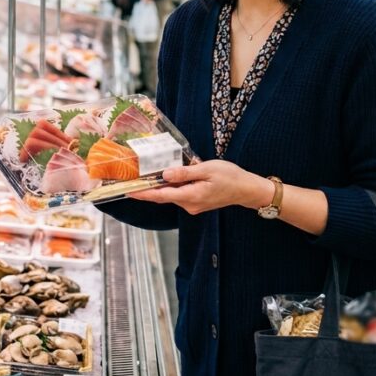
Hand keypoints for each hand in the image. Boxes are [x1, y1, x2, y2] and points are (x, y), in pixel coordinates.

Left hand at [127, 160, 267, 215]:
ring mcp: (193, 206)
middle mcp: (189, 205)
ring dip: (160, 187)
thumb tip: (165, 174)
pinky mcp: (196, 203)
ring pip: (171, 195)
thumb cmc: (230, 177)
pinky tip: (168, 177)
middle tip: (130, 181)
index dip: (143, 193)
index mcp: (191, 196)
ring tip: (146, 174)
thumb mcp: (207, 169)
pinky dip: (171, 187)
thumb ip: (185, 172)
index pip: (161, 195)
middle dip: (146, 189)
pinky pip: (179, 195)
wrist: (247, 190)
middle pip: (163, 196)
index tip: (128, 191)